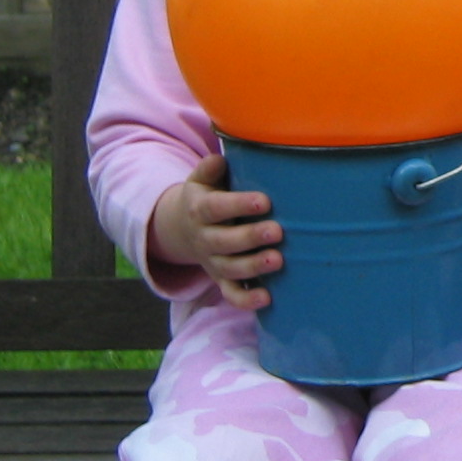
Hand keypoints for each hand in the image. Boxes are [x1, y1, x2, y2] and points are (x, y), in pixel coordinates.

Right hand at [148, 154, 282, 309]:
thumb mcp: (202, 180)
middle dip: (250, 237)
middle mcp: (204, 238)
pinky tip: (267, 298)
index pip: (216, 208)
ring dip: (253, 267)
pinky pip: (231, 294)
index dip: (239, 205)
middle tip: (277, 231)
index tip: (264, 201)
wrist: (184, 227)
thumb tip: (219, 159)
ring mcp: (212, 262)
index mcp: (200, 210)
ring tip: (277, 260)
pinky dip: (246, 300)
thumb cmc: (207, 196)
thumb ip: (209, 169)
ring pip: (230, 269)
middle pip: (224, 241)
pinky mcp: (221, 280)